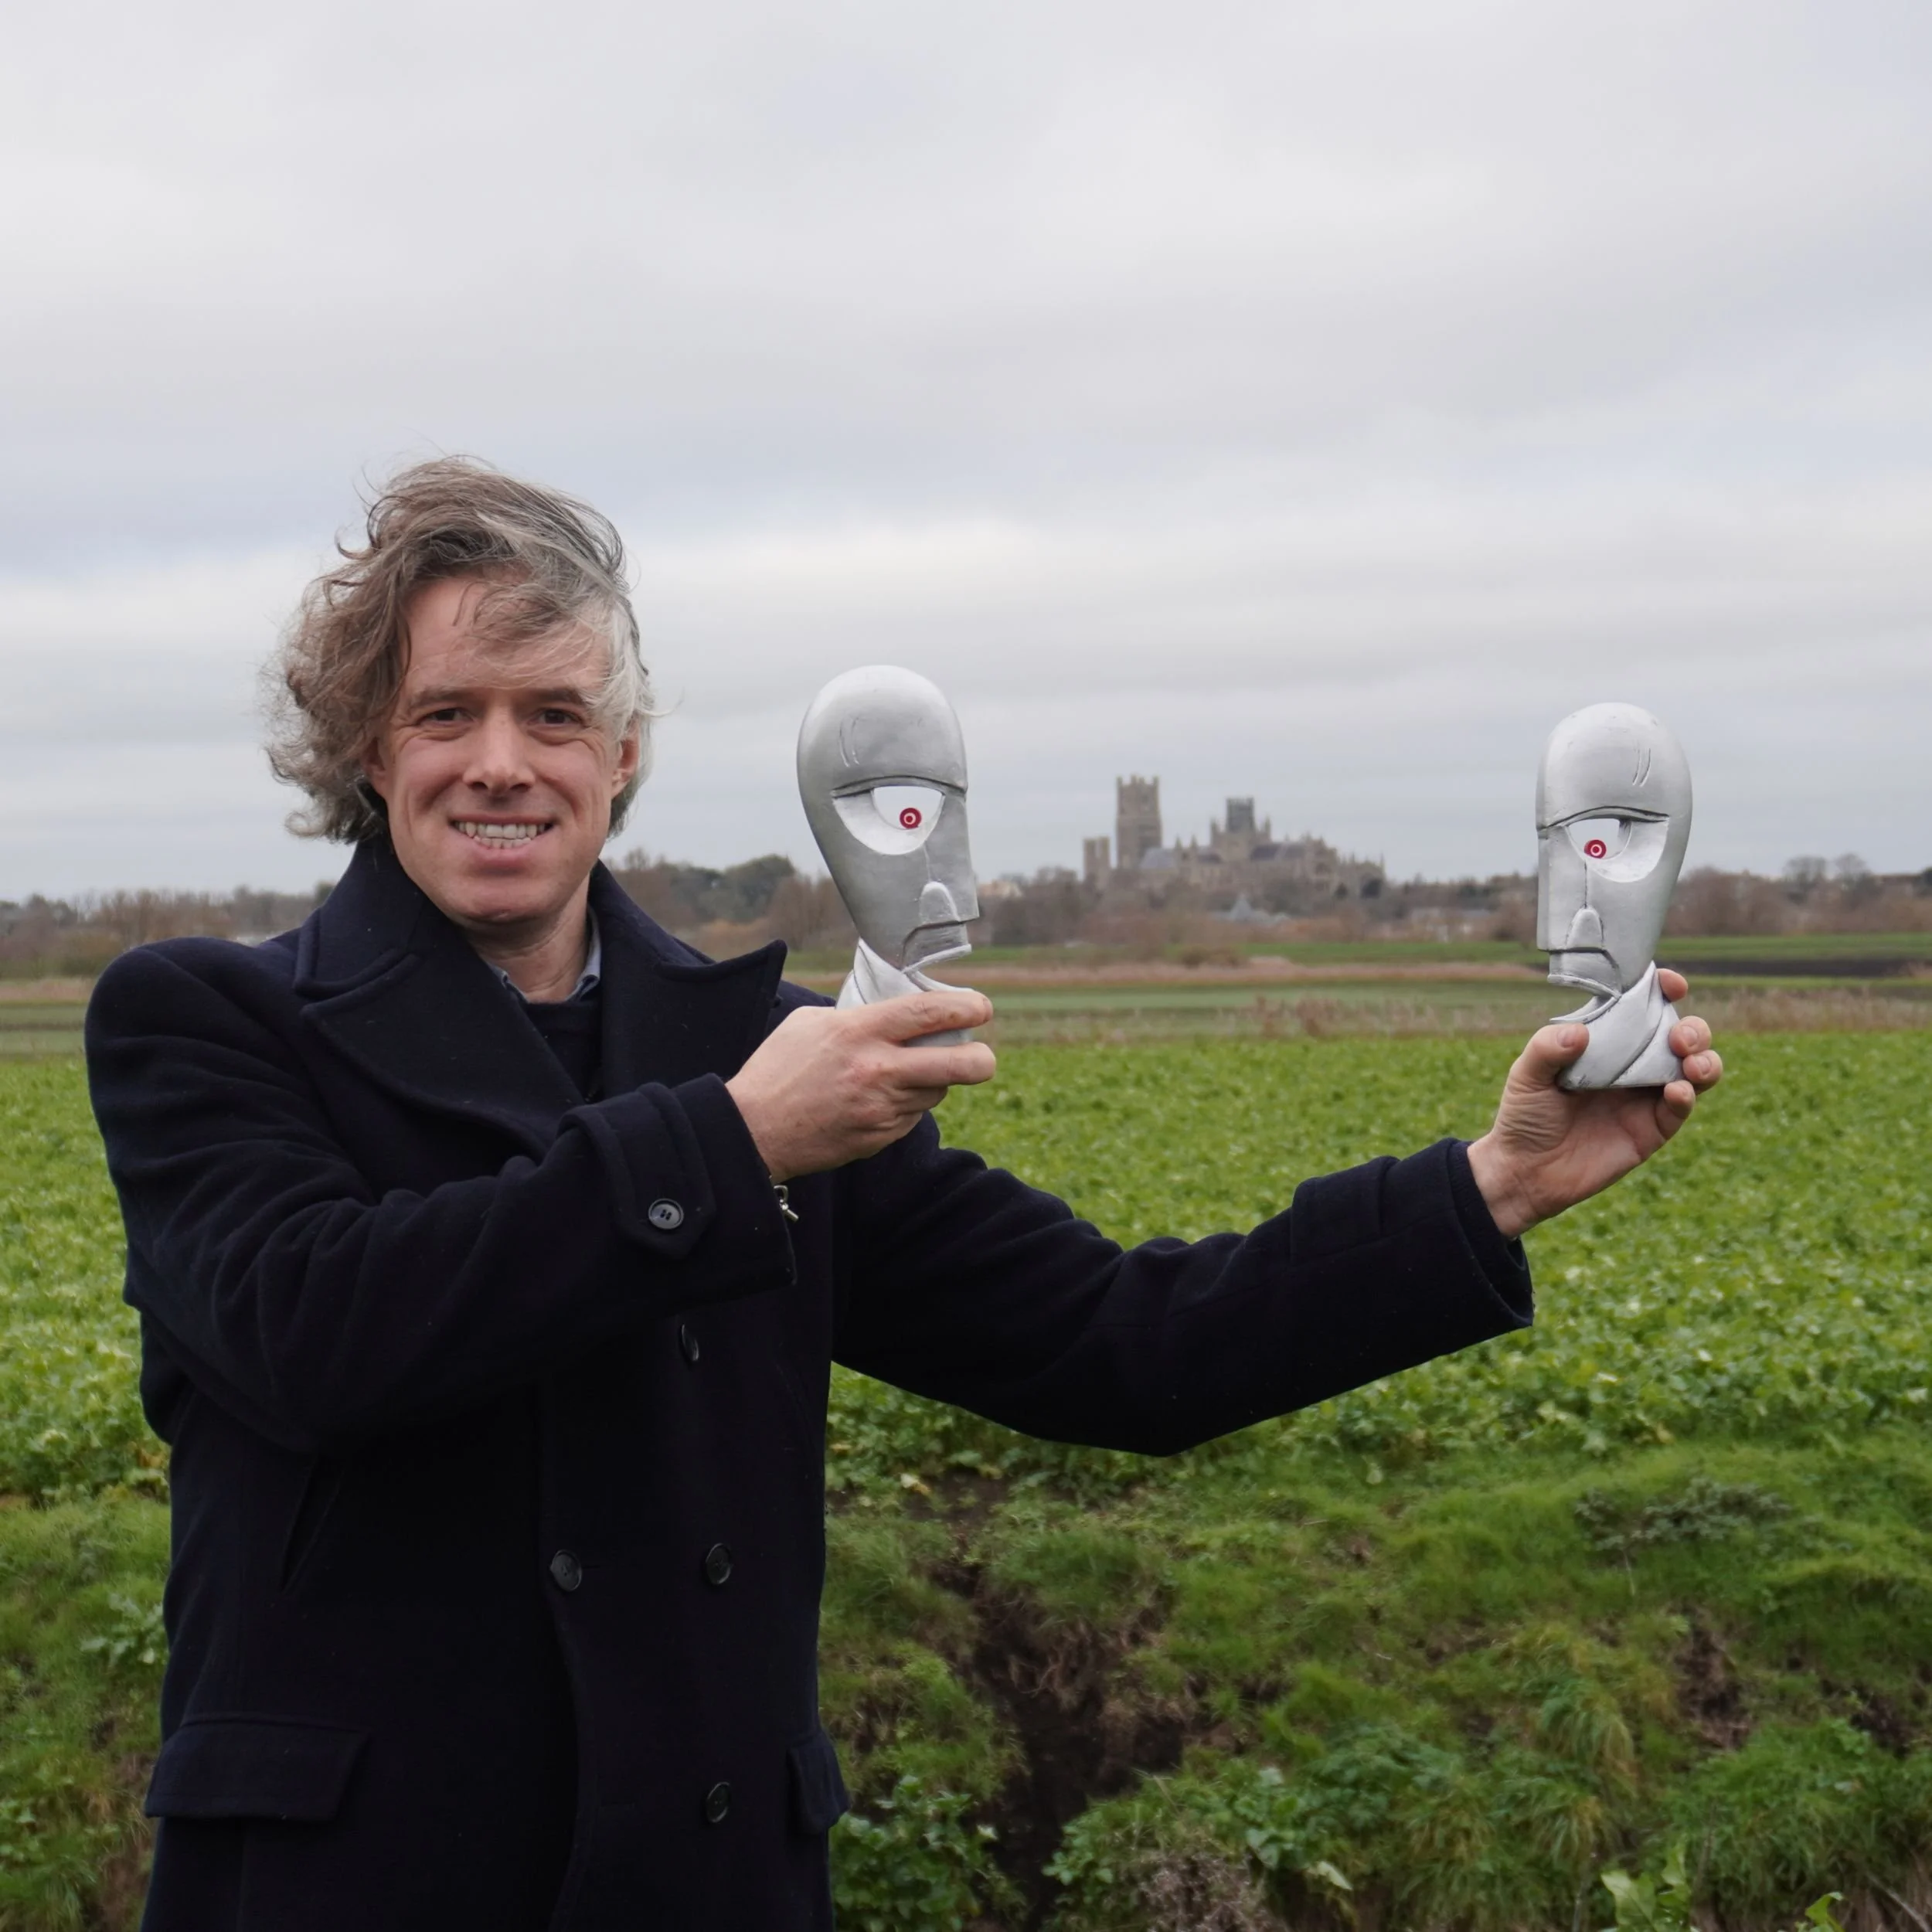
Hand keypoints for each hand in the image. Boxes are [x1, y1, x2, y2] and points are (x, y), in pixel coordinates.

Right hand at [725, 990, 995, 1180]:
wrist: (754, 1130)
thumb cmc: (778, 1069)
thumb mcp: (811, 1023)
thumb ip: (857, 1015)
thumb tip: (896, 1013)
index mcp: (859, 1032)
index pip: (928, 1013)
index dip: (966, 1007)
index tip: (982, 1008)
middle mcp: (877, 1070)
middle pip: (959, 1064)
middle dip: (982, 1058)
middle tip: (982, 1054)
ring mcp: (881, 1108)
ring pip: (937, 1092)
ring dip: (934, 1081)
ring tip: (909, 1073)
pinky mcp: (880, 1137)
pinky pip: (912, 1116)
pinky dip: (906, 1105)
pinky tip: (879, 1098)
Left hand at [1465, 970, 1722, 1239]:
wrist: (1526, 1172)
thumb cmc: (1524, 1116)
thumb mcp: (1525, 1076)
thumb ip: (1547, 1049)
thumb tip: (1579, 1031)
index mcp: (1605, 1042)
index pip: (1641, 1008)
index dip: (1662, 991)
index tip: (1671, 984)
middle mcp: (1632, 1065)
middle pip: (1680, 1037)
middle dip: (1694, 1030)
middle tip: (1681, 1037)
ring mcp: (1645, 1097)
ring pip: (1694, 1070)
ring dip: (1704, 1060)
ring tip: (1690, 1062)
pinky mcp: (1652, 1129)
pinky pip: (1680, 1108)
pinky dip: (1685, 1096)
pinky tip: (1675, 1091)